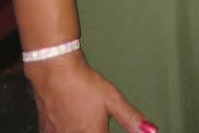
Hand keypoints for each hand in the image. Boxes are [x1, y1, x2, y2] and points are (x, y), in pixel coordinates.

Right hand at [26, 54, 156, 132]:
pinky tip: (71, 122)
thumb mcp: (113, 100)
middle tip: (97, 122)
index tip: (107, 129)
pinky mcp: (46, 131)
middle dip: (96, 131)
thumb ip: (131, 119)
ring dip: (82, 130)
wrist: (54, 72)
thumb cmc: (84, 84)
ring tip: (84, 120)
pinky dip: (67, 131)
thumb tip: (152, 131)